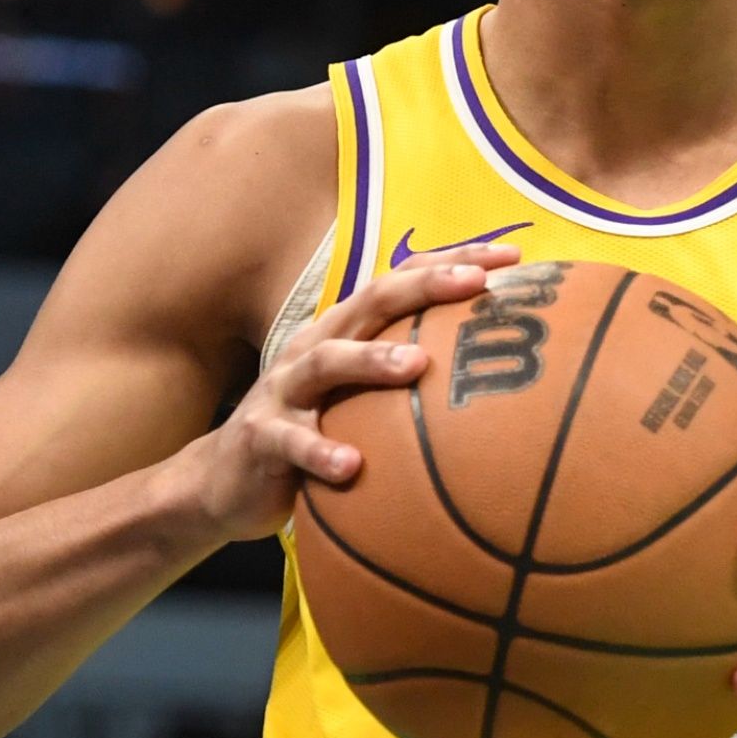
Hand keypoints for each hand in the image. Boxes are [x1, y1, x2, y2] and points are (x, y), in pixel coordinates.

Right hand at [177, 244, 520, 541]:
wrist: (223, 479)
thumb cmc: (312, 432)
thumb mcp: (359, 398)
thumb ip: (409, 379)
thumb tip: (496, 378)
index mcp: (345, 332)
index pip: (404, 283)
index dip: (454, 263)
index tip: (513, 257)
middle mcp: (315, 347)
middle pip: (371, 302)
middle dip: (424, 286)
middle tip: (475, 282)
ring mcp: (284, 389)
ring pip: (328, 361)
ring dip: (372, 360)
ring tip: (417, 365)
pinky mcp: (261, 437)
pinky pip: (291, 442)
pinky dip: (320, 451)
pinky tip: (351, 465)